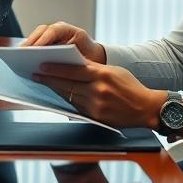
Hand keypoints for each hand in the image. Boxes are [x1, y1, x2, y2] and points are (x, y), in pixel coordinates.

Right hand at [21, 21, 106, 62]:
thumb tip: (56, 64)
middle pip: (41, 32)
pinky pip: (36, 42)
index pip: (54, 31)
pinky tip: (23, 57)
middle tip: (22, 53)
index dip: (43, 39)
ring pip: (36, 35)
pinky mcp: (47, 40)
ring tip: (18, 56)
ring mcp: (52, 34)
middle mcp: (59, 29)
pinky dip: (29, 48)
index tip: (35, 49)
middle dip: (31, 42)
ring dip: (28, 44)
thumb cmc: (90, 57)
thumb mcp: (84, 58)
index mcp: (70, 30)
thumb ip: (71, 60)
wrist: (93, 55)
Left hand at [32, 61, 165, 128]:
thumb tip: (72, 65)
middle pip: (67, 84)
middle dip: (49, 79)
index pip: (72, 70)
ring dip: (55, 90)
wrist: (147, 108)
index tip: (40, 65)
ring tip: (44, 83)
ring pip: (69, 96)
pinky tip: (59, 94)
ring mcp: (96, 105)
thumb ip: (93, 68)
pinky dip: (67, 99)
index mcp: (102, 75)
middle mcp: (98, 90)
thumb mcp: (114, 70)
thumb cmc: (130, 86)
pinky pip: (76, 107)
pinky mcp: (96, 117)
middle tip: (35, 74)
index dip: (54, 68)